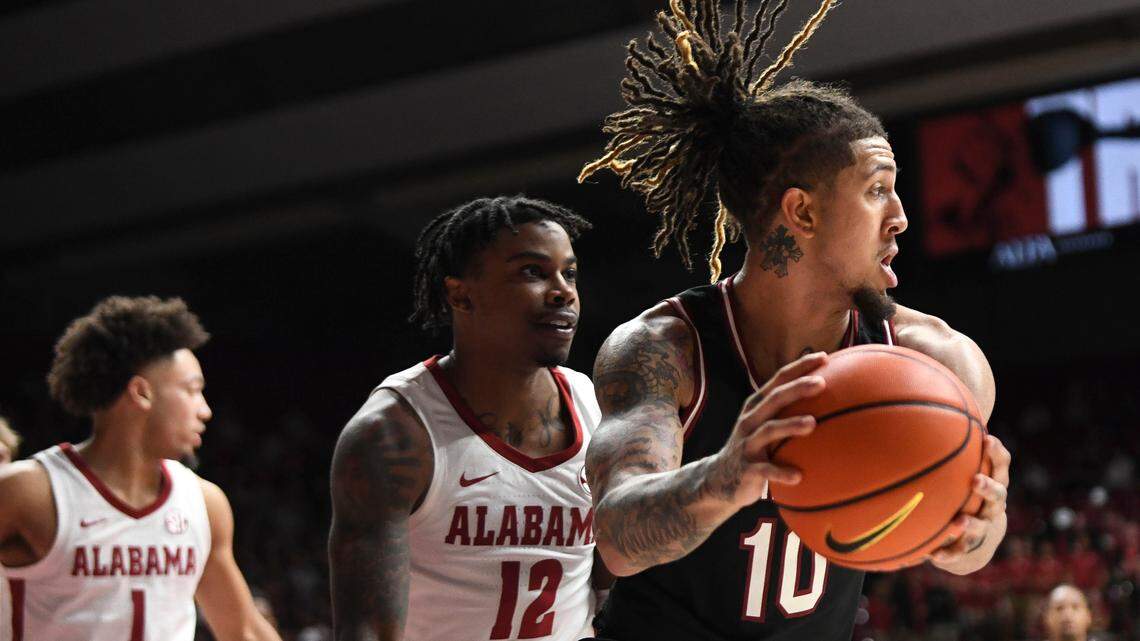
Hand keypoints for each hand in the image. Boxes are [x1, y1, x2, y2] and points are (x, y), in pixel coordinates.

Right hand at [708, 351, 827, 508]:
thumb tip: (833, 405)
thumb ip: (789, 414)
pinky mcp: (746, 469)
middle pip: (774, 399)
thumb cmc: (754, 449)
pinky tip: (799, 476)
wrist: (720, 479)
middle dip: (797, 388)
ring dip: (790, 425)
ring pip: (768, 430)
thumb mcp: (766, 427)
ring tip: (812, 423)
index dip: (799, 367)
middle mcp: (750, 420)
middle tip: (822, 383)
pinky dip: (781, 472)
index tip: (824, 357)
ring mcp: (747, 444)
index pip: (778, 380)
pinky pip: (765, 470)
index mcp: (757, 407)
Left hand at [930, 434, 1010, 566]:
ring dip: (971, 523)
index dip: (996, 452)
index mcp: (993, 481)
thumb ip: (950, 446)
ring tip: (958, 521)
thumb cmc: (963, 490)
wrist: (973, 535)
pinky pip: (959, 552)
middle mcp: (992, 504)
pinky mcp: (969, 546)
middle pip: (998, 495)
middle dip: (988, 487)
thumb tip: (933, 409)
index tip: (987, 439)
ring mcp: (984, 526)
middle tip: (975, 480)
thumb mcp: (962, 468)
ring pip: (981, 525)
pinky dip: (948, 553)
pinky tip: (932, 556)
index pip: (1001, 463)